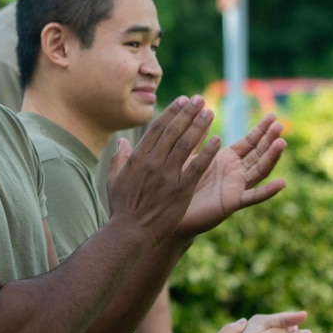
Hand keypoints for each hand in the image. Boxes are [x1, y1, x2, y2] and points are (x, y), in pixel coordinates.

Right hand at [104, 97, 217, 241]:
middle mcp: (153, 163)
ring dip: (199, 126)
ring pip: (186, 145)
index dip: (172, 112)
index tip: (183, 101)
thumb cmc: (121, 209)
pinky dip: (208, 152)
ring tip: (210, 112)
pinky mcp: (180, 191)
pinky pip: (197, 167)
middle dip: (188, 113)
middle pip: (174, 131)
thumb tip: (122, 142)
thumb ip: (119, 159)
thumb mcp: (114, 180)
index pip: (158, 128)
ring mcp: (167, 176)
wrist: (129, 233)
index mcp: (138, 158)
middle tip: (200, 100)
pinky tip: (218, 140)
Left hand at [178, 113, 288, 234]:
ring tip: (282, 143)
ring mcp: (236, 187)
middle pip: (258, 153)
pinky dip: (268, 191)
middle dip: (269, 138)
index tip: (273, 115)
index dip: (261, 129)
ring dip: (271, 157)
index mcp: (228, 160)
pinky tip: (282, 183)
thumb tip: (203, 114)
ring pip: (259, 170)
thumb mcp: (191, 157)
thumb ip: (199, 138)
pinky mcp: (232, 202)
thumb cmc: (181, 184)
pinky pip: (253, 196)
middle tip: (279, 124)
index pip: (249, 142)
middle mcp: (236, 172)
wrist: (173, 214)